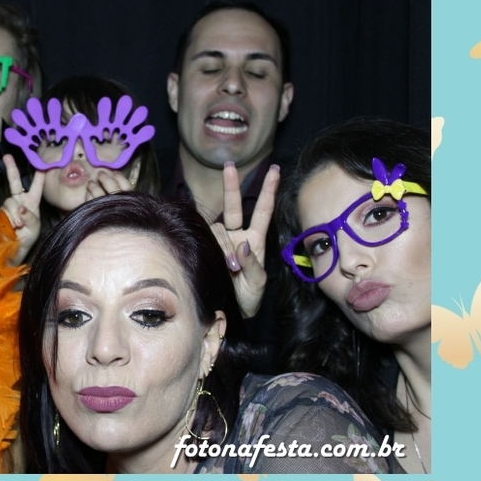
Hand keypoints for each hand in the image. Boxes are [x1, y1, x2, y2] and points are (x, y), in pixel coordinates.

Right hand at [0, 155, 45, 264]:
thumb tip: (21, 208)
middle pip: (15, 181)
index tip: (39, 159)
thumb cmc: (27, 239)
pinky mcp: (0, 213)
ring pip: (10, 201)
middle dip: (11, 168)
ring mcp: (9, 206)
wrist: (13, 252)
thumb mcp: (35, 228)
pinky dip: (10, 218)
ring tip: (19, 226)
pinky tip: (13, 226)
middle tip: (7, 156)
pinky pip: (5, 210)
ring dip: (15, 214)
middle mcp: (20, 200)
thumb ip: (31, 217)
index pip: (36, 184)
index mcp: (32, 201)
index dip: (38, 172)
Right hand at [211, 162, 279, 319]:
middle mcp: (237, 237)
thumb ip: (252, 264)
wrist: (230, 314)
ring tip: (231, 268)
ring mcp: (221, 243)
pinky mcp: (206, 249)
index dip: (268, 190)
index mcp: (255, 241)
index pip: (262, 210)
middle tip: (229, 166)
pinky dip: (212, 248)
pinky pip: (205, 239)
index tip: (274, 170)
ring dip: (223, 245)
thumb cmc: (249, 299)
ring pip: (217, 229)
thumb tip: (242, 245)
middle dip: (231, 186)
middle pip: (234, 207)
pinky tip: (220, 262)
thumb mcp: (257, 284)